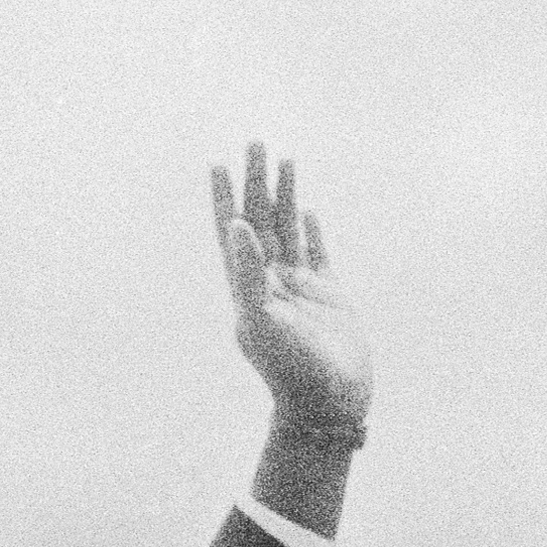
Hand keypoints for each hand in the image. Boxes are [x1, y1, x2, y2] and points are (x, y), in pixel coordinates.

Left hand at [211, 143, 368, 444]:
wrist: (329, 404)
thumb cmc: (292, 369)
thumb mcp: (263, 320)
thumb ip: (247, 272)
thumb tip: (234, 225)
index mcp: (248, 287)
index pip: (231, 232)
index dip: (224, 197)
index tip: (217, 164)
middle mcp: (270, 282)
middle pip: (260, 220)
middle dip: (257, 182)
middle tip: (255, 142)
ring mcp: (300, 288)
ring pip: (288, 230)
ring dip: (284, 195)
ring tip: (284, 159)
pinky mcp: (329, 296)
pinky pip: (317, 252)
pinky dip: (311, 229)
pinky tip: (307, 208)